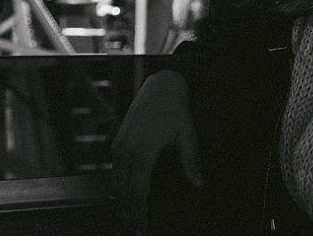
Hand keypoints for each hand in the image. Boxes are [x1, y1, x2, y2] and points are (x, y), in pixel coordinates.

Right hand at [111, 70, 202, 233]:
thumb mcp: (188, 132)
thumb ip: (191, 160)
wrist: (161, 85)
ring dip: (121, 203)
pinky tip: (125, 198)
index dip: (139, 213)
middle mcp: (127, 150)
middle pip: (122, 192)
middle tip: (136, 230)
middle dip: (128, 214)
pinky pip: (114, 172)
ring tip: (129, 220)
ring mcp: (119, 146)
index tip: (142, 228)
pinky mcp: (117, 142)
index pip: (138, 192)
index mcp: (144, 151)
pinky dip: (118, 188)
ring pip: (115, 184)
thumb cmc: (175, 108)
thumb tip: (198, 184)